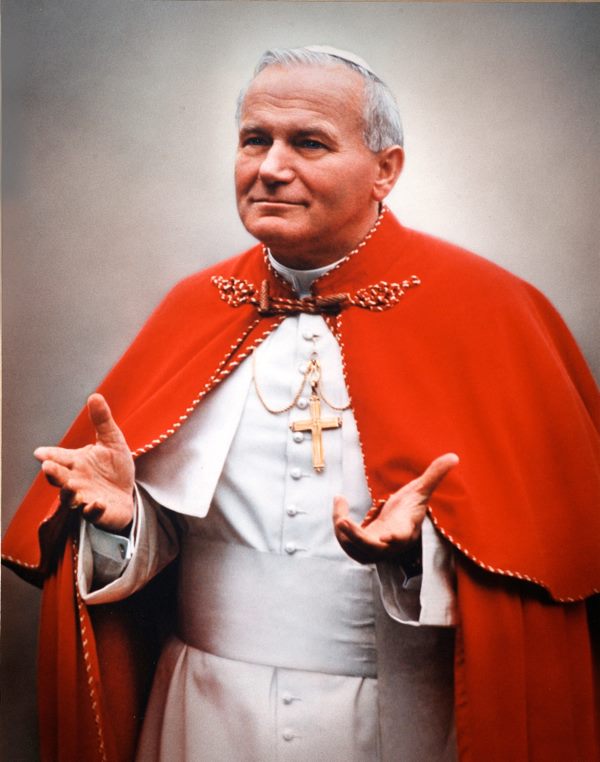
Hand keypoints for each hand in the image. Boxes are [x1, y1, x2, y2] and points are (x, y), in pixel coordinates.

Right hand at [34, 393, 134, 532]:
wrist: (127, 494)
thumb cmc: (114, 468)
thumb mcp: (112, 442)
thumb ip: (103, 421)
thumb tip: (94, 395)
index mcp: (76, 462)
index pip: (59, 457)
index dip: (49, 455)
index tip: (40, 453)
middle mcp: (76, 481)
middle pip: (60, 479)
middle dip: (53, 474)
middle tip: (48, 467)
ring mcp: (85, 498)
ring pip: (71, 498)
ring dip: (69, 493)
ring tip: (71, 487)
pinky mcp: (98, 513)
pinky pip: (93, 514)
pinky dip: (93, 509)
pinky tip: (96, 503)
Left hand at [333, 453, 458, 563]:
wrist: (401, 520)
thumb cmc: (411, 506)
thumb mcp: (421, 490)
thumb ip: (434, 474)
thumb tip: (454, 456)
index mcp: (405, 530)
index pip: (401, 538)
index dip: (394, 539)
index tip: (387, 537)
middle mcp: (390, 545)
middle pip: (372, 549)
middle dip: (356, 537)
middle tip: (343, 520)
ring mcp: (375, 549)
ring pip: (355, 550)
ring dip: (342, 532)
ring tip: (339, 504)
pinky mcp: (362, 548)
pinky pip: (347, 544)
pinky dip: (339, 527)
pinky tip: (340, 505)